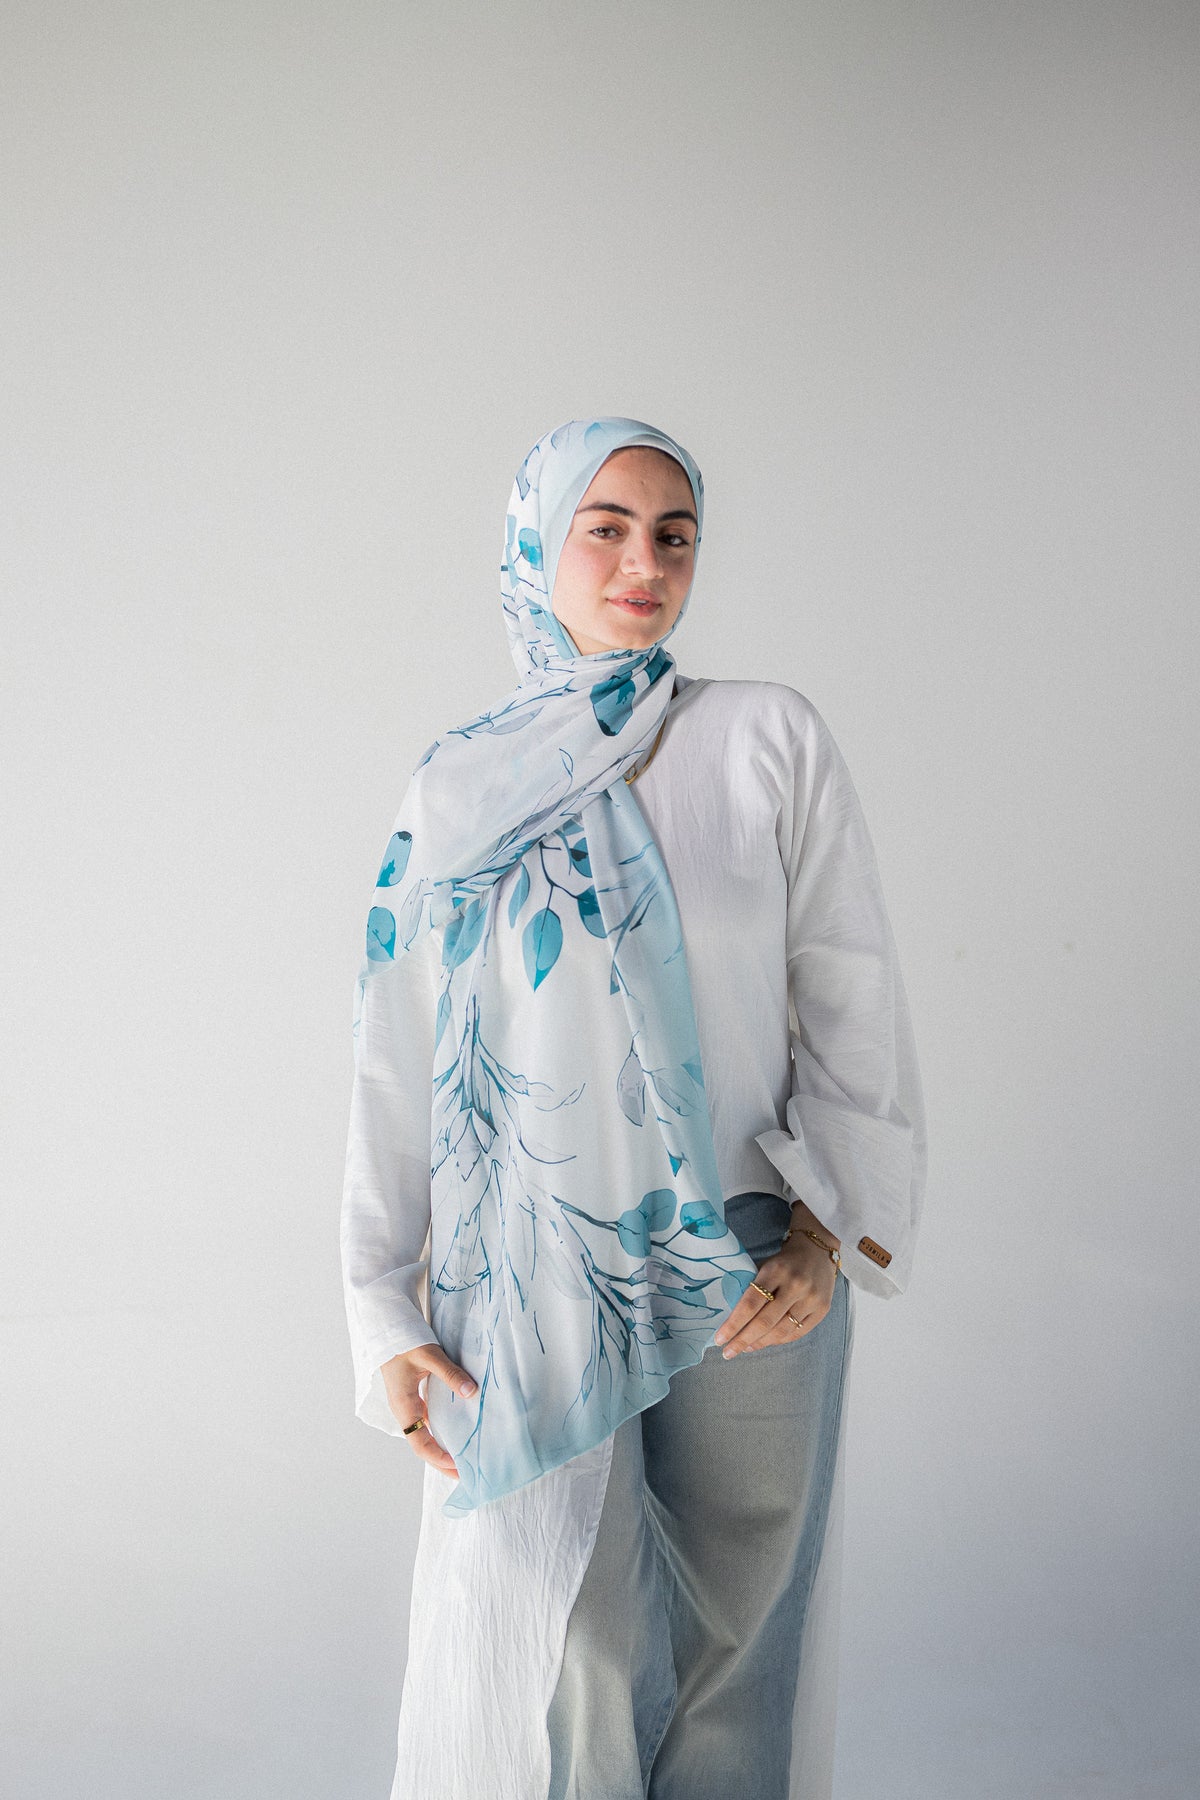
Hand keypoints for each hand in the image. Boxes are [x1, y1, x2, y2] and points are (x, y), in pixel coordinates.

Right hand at [380, 1343, 477, 1477]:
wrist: (387, 1327)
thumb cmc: (404, 1341)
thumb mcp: (429, 1356)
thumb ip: (450, 1373)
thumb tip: (470, 1391)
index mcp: (404, 1406)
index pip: (420, 1443)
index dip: (438, 1458)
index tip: (458, 1466)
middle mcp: (404, 1410)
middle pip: (422, 1445)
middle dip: (441, 1462)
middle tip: (464, 1476)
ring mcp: (408, 1404)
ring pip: (424, 1435)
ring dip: (441, 1449)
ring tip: (462, 1461)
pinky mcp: (413, 1397)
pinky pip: (427, 1421)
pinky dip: (440, 1432)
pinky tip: (455, 1433)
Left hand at [713, 1228, 838, 1356]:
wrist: (817, 1250)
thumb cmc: (783, 1261)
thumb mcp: (765, 1265)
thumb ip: (751, 1287)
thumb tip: (730, 1317)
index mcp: (775, 1271)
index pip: (750, 1304)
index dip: (733, 1324)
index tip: (719, 1339)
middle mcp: (795, 1285)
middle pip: (764, 1322)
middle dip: (742, 1340)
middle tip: (728, 1352)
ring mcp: (811, 1299)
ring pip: (781, 1331)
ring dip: (760, 1343)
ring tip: (745, 1348)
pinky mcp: (822, 1310)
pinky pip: (797, 1333)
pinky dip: (778, 1341)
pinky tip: (765, 1342)